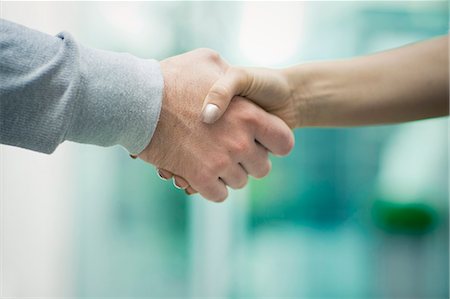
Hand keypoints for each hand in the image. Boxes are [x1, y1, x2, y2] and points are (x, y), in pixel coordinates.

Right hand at [137, 49, 293, 201]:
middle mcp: (241, 142)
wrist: (137, 100)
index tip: (261, 143)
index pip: (284, 143)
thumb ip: (229, 74)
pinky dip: (211, 188)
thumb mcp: (207, 61)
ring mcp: (221, 163)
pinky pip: (219, 195)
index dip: (274, 145)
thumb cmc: (171, 78)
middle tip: (230, 151)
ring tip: (210, 159)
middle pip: (262, 168)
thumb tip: (234, 77)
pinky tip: (201, 174)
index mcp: (250, 116)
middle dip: (248, 162)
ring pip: (238, 182)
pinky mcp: (200, 178)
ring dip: (227, 174)